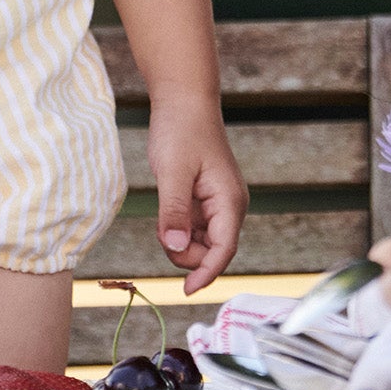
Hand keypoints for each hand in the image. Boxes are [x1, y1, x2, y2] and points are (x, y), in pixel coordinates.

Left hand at [146, 98, 245, 292]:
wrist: (182, 98)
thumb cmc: (181, 129)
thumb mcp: (172, 172)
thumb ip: (174, 211)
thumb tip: (175, 246)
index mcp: (229, 202)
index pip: (223, 251)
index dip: (205, 274)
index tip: (185, 290)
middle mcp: (228, 205)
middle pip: (211, 251)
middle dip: (185, 252)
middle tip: (161, 230)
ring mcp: (217, 202)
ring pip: (200, 240)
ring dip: (179, 239)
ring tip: (162, 216)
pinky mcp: (204, 196)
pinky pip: (192, 225)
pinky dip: (177, 226)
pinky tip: (165, 210)